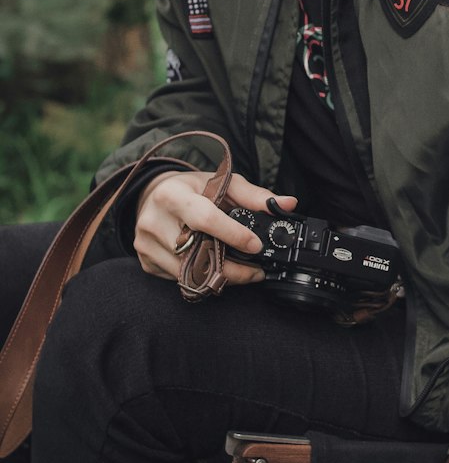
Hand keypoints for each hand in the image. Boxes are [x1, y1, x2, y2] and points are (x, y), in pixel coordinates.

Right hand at [133, 170, 298, 283]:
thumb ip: (255, 196)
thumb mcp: (221, 183)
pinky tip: (216, 270)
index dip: (233, 234)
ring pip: (190, 272)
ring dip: (221, 276)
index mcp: (172, 195)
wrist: (153, 196)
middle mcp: (154, 220)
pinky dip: (202, 278)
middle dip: (232, 266)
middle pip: (198, 253)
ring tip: (243, 272)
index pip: (204, 218)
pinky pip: (180, 279)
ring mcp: (147, 244)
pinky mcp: (146, 262)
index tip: (256, 246)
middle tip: (257, 270)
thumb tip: (288, 204)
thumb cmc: (192, 189)